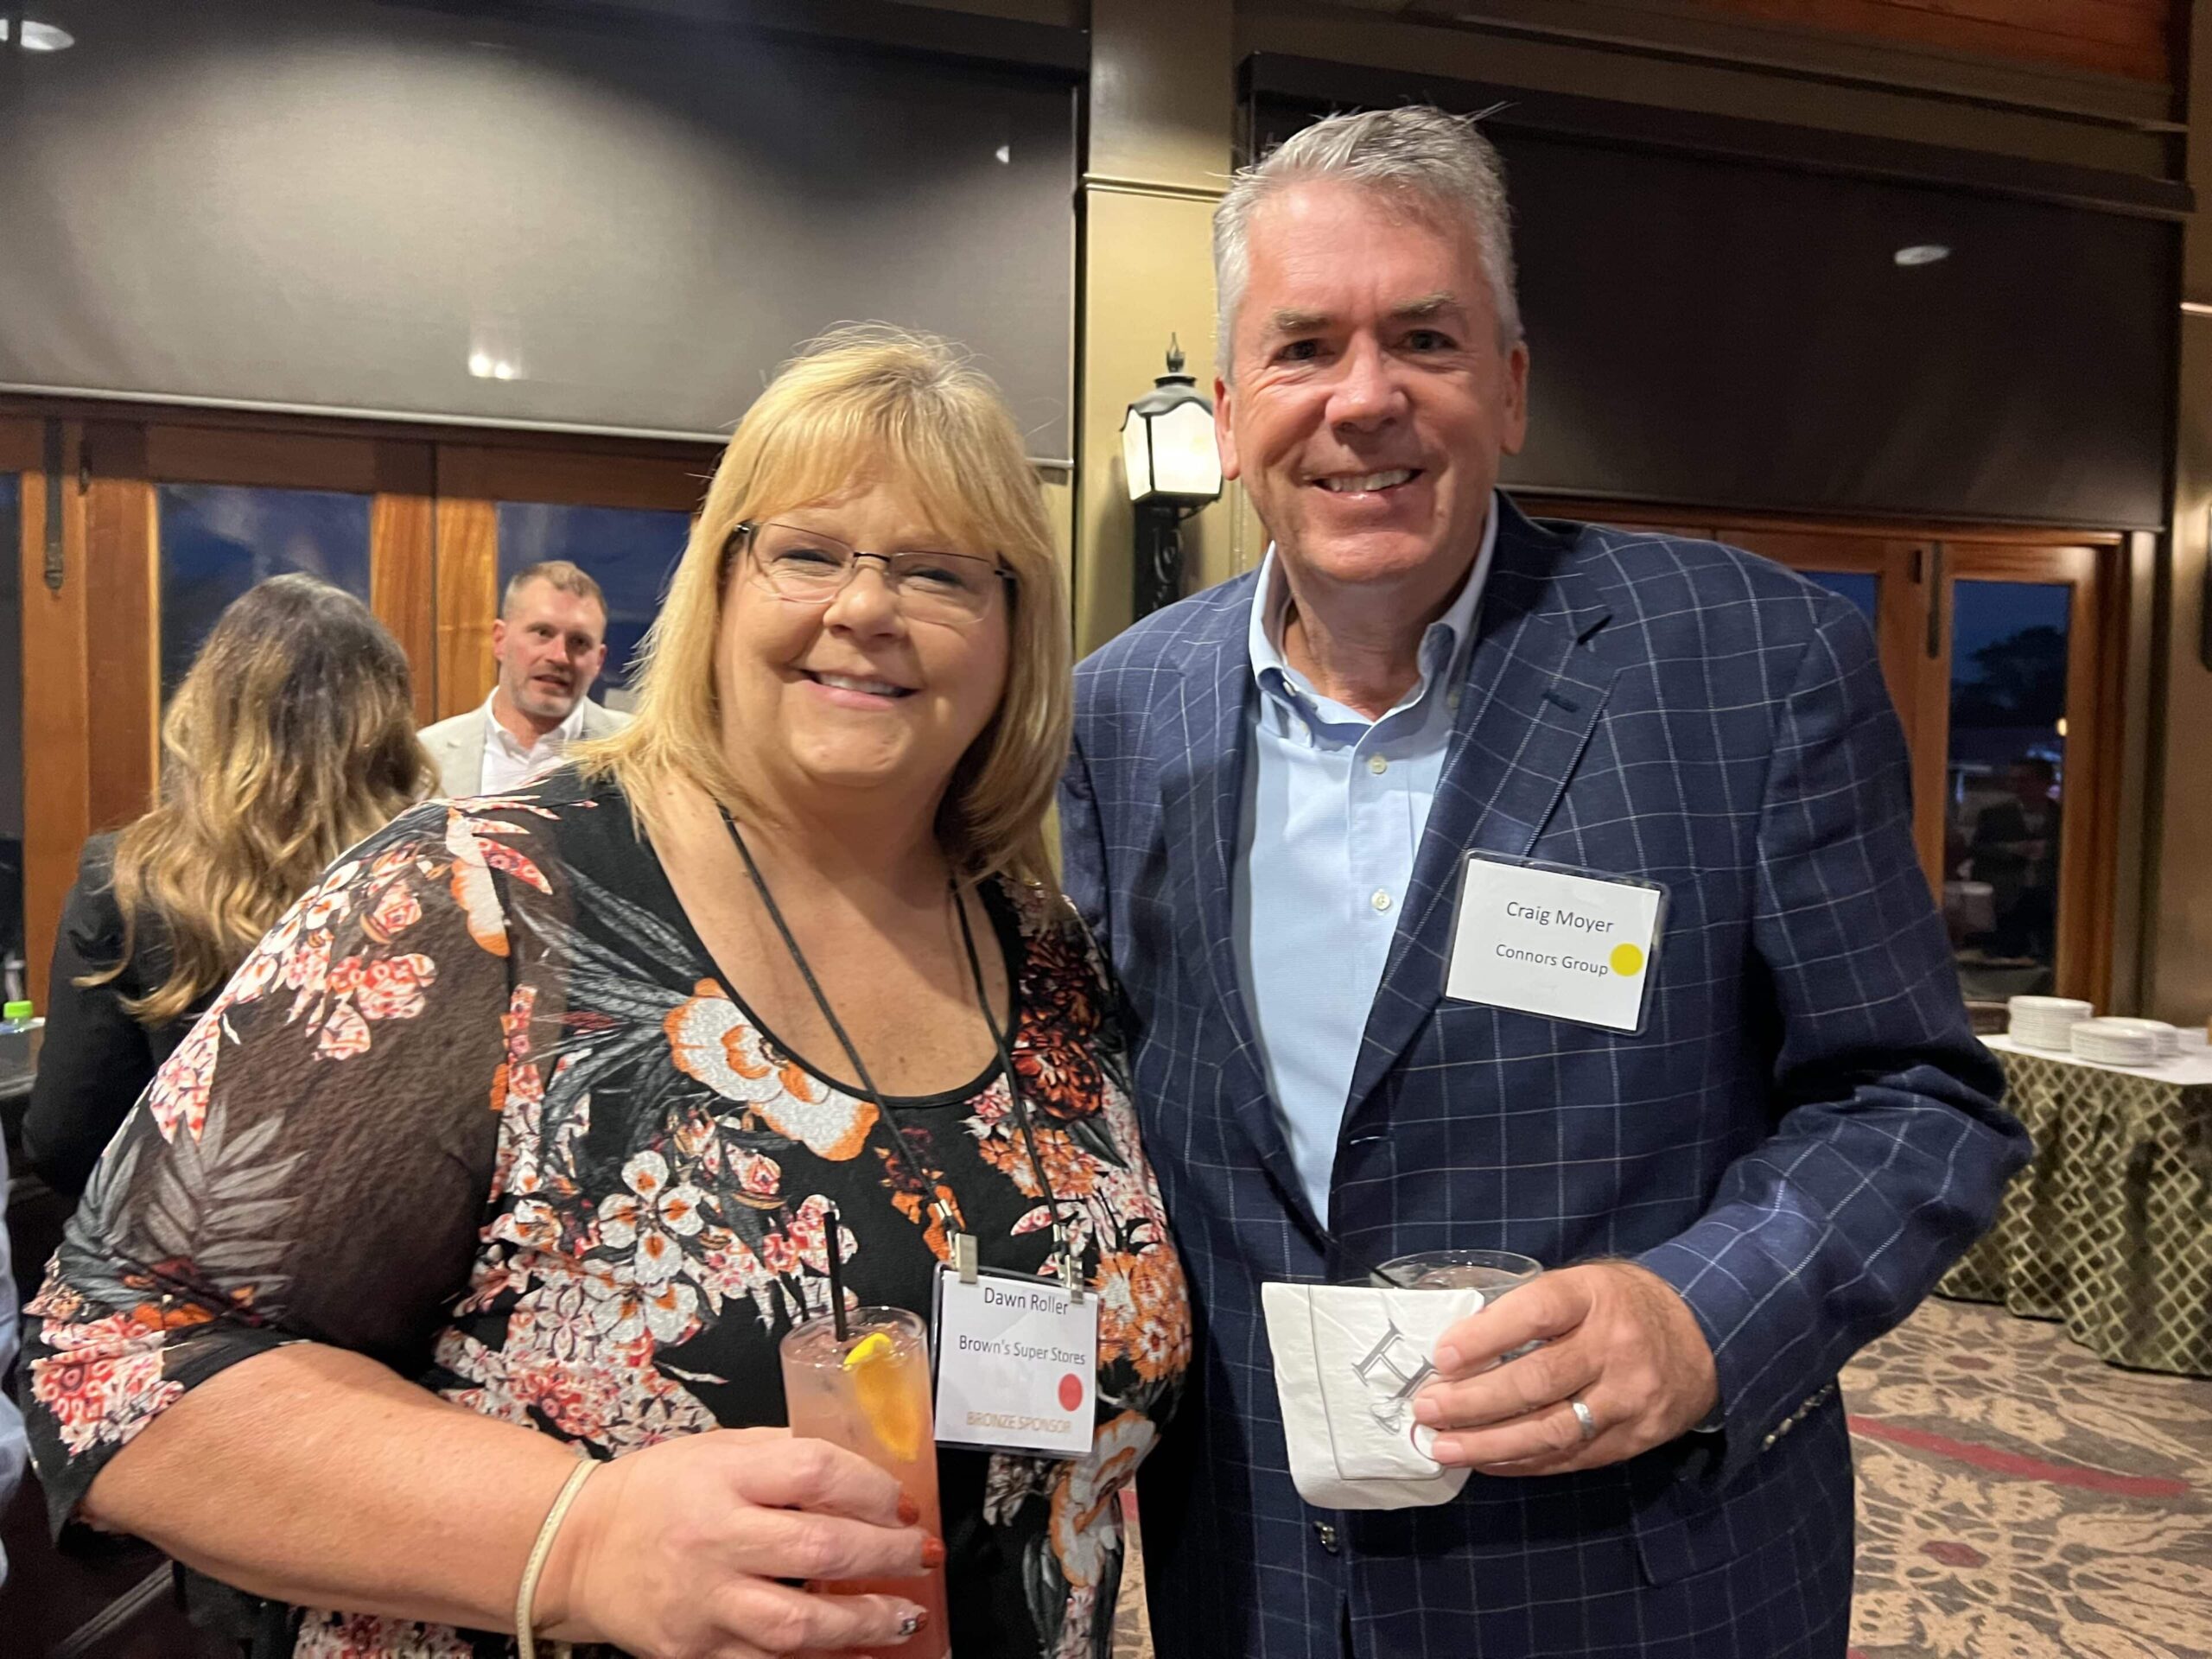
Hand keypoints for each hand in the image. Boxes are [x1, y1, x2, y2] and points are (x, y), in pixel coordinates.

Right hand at [538, 1427, 936, 1656]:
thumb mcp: (720, 1449)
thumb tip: (866, 1469)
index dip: (872, 1488)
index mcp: (723, 1475)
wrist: (579, 1547)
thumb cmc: (658, 1491)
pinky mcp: (693, 1651)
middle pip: (818, 1547)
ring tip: (903, 1617)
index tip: (903, 1502)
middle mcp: (713, 1538)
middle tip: (919, 1556)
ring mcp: (703, 1602)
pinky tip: (849, 1649)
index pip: (815, 1472)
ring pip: (797, 1624)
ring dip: (863, 1623)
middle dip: (885, 1555)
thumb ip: (786, 1454)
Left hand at [1411, 1262, 1717, 1476]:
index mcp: (1594, 1296)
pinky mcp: (1635, 1437)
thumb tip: (1458, 1348)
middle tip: (1428, 1409)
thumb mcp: (1582, 1284)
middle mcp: (1615, 1347)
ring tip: (1443, 1447)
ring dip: (1490, 1443)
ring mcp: (1629, 1397)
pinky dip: (1522, 1462)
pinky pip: (1570, 1457)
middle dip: (1473, 1401)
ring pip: (1552, 1430)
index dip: (1485, 1337)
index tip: (1442, 1358)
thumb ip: (1529, 1308)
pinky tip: (1485, 1460)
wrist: (1703, 1337)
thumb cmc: (1620, 1306)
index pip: (1536, 1313)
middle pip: (1538, 1380)